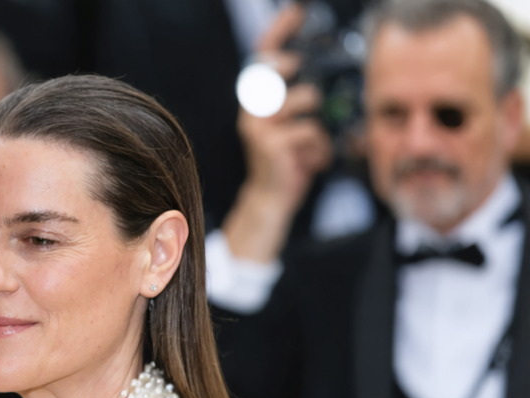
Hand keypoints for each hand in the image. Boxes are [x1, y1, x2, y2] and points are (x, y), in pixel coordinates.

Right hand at [223, 5, 332, 263]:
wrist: (273, 199)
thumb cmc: (289, 161)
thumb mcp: (296, 128)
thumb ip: (303, 104)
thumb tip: (326, 86)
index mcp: (259, 102)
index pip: (265, 58)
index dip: (279, 32)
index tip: (296, 11)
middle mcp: (252, 110)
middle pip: (273, 68)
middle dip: (289, 64)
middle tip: (298, 66)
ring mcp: (258, 127)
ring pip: (305, 98)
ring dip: (318, 120)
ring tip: (314, 143)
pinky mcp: (271, 144)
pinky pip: (312, 130)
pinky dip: (321, 148)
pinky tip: (313, 162)